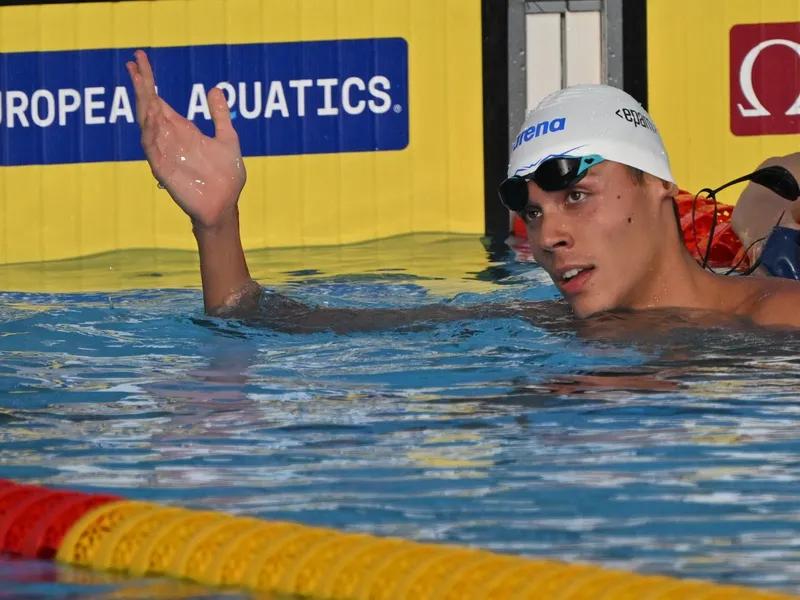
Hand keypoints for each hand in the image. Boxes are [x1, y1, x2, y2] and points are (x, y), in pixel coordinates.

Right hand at [126, 50, 246, 228]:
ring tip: (140, 82)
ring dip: (143, 104)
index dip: (149, 81)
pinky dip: (150, 131)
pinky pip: (152, 147)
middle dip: (142, 85)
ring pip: (147, 124)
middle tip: (134, 62)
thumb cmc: (226, 177)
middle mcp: (170, 138)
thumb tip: (214, 89)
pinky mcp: (164, 168)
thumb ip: (220, 116)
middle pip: (149, 106)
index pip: (159, 100)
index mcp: (183, 130)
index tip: (139, 59)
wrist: (225, 205)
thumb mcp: (227, 139)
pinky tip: (150, 114)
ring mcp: (165, 152)